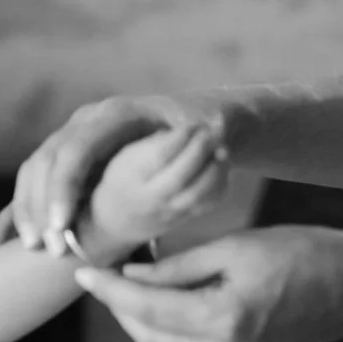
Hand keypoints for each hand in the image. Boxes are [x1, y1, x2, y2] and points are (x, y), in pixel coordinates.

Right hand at [0, 92, 227, 253]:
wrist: (187, 120)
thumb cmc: (195, 132)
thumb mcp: (199, 135)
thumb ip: (199, 143)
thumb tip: (213, 136)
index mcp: (113, 115)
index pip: (76, 151)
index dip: (64, 189)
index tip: (63, 226)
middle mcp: (85, 121)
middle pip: (45, 162)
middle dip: (40, 207)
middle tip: (44, 246)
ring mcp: (71, 135)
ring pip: (34, 171)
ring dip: (27, 211)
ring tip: (32, 247)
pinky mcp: (64, 155)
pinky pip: (32, 181)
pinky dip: (20, 209)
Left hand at [73, 226, 342, 341]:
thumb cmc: (304, 251)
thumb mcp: (235, 246)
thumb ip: (179, 267)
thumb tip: (131, 275)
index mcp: (223, 318)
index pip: (146, 307)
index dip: (109, 289)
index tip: (82, 270)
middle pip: (149, 337)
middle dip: (120, 308)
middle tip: (101, 275)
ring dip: (142, 320)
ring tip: (126, 285)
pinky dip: (171, 328)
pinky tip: (162, 302)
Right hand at [86, 126, 228, 248]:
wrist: (120, 218)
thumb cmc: (125, 178)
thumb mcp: (127, 155)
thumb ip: (154, 143)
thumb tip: (189, 129)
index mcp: (133, 177)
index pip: (159, 157)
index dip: (180, 137)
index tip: (192, 123)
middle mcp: (151, 198)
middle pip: (181, 176)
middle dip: (200, 149)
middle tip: (211, 131)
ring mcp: (170, 211)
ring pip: (198, 194)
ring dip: (216, 168)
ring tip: (222, 148)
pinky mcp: (185, 218)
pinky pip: (209, 203)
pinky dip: (221, 183)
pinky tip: (221, 166)